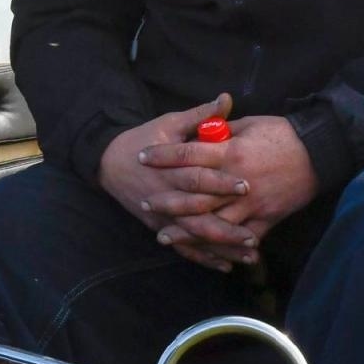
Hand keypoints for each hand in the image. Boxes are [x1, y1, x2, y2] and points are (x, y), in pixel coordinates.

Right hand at [97, 95, 250, 270]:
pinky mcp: (159, 227)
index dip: (220, 182)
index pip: (197, 177)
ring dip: (221, 247)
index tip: (246, 185)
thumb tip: (226, 99)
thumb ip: (199, 116)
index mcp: (168, 168)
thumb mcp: (169, 123)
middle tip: (254, 232)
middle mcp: (164, 196)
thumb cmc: (144, 139)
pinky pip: (182, 247)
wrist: (109, 162)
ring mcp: (161, 215)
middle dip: (226, 224)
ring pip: (193, 235)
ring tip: (250, 253)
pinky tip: (226, 265)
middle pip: (197, 214)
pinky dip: (203, 258)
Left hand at [139, 115, 319, 265]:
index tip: (142, 157)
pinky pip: (241, 238)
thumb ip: (220, 130)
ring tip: (165, 237)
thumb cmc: (282, 133)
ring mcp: (253, 204)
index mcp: (231, 152)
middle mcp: (237, 181)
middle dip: (168, 201)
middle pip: (195, 195)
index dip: (163, 156)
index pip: (188, 154)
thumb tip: (200, 130)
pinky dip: (223, 248)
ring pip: (214, 224)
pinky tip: (205, 254)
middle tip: (146, 205)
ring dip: (188, 233)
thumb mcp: (249, 124)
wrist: (319, 152)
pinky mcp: (267, 218)